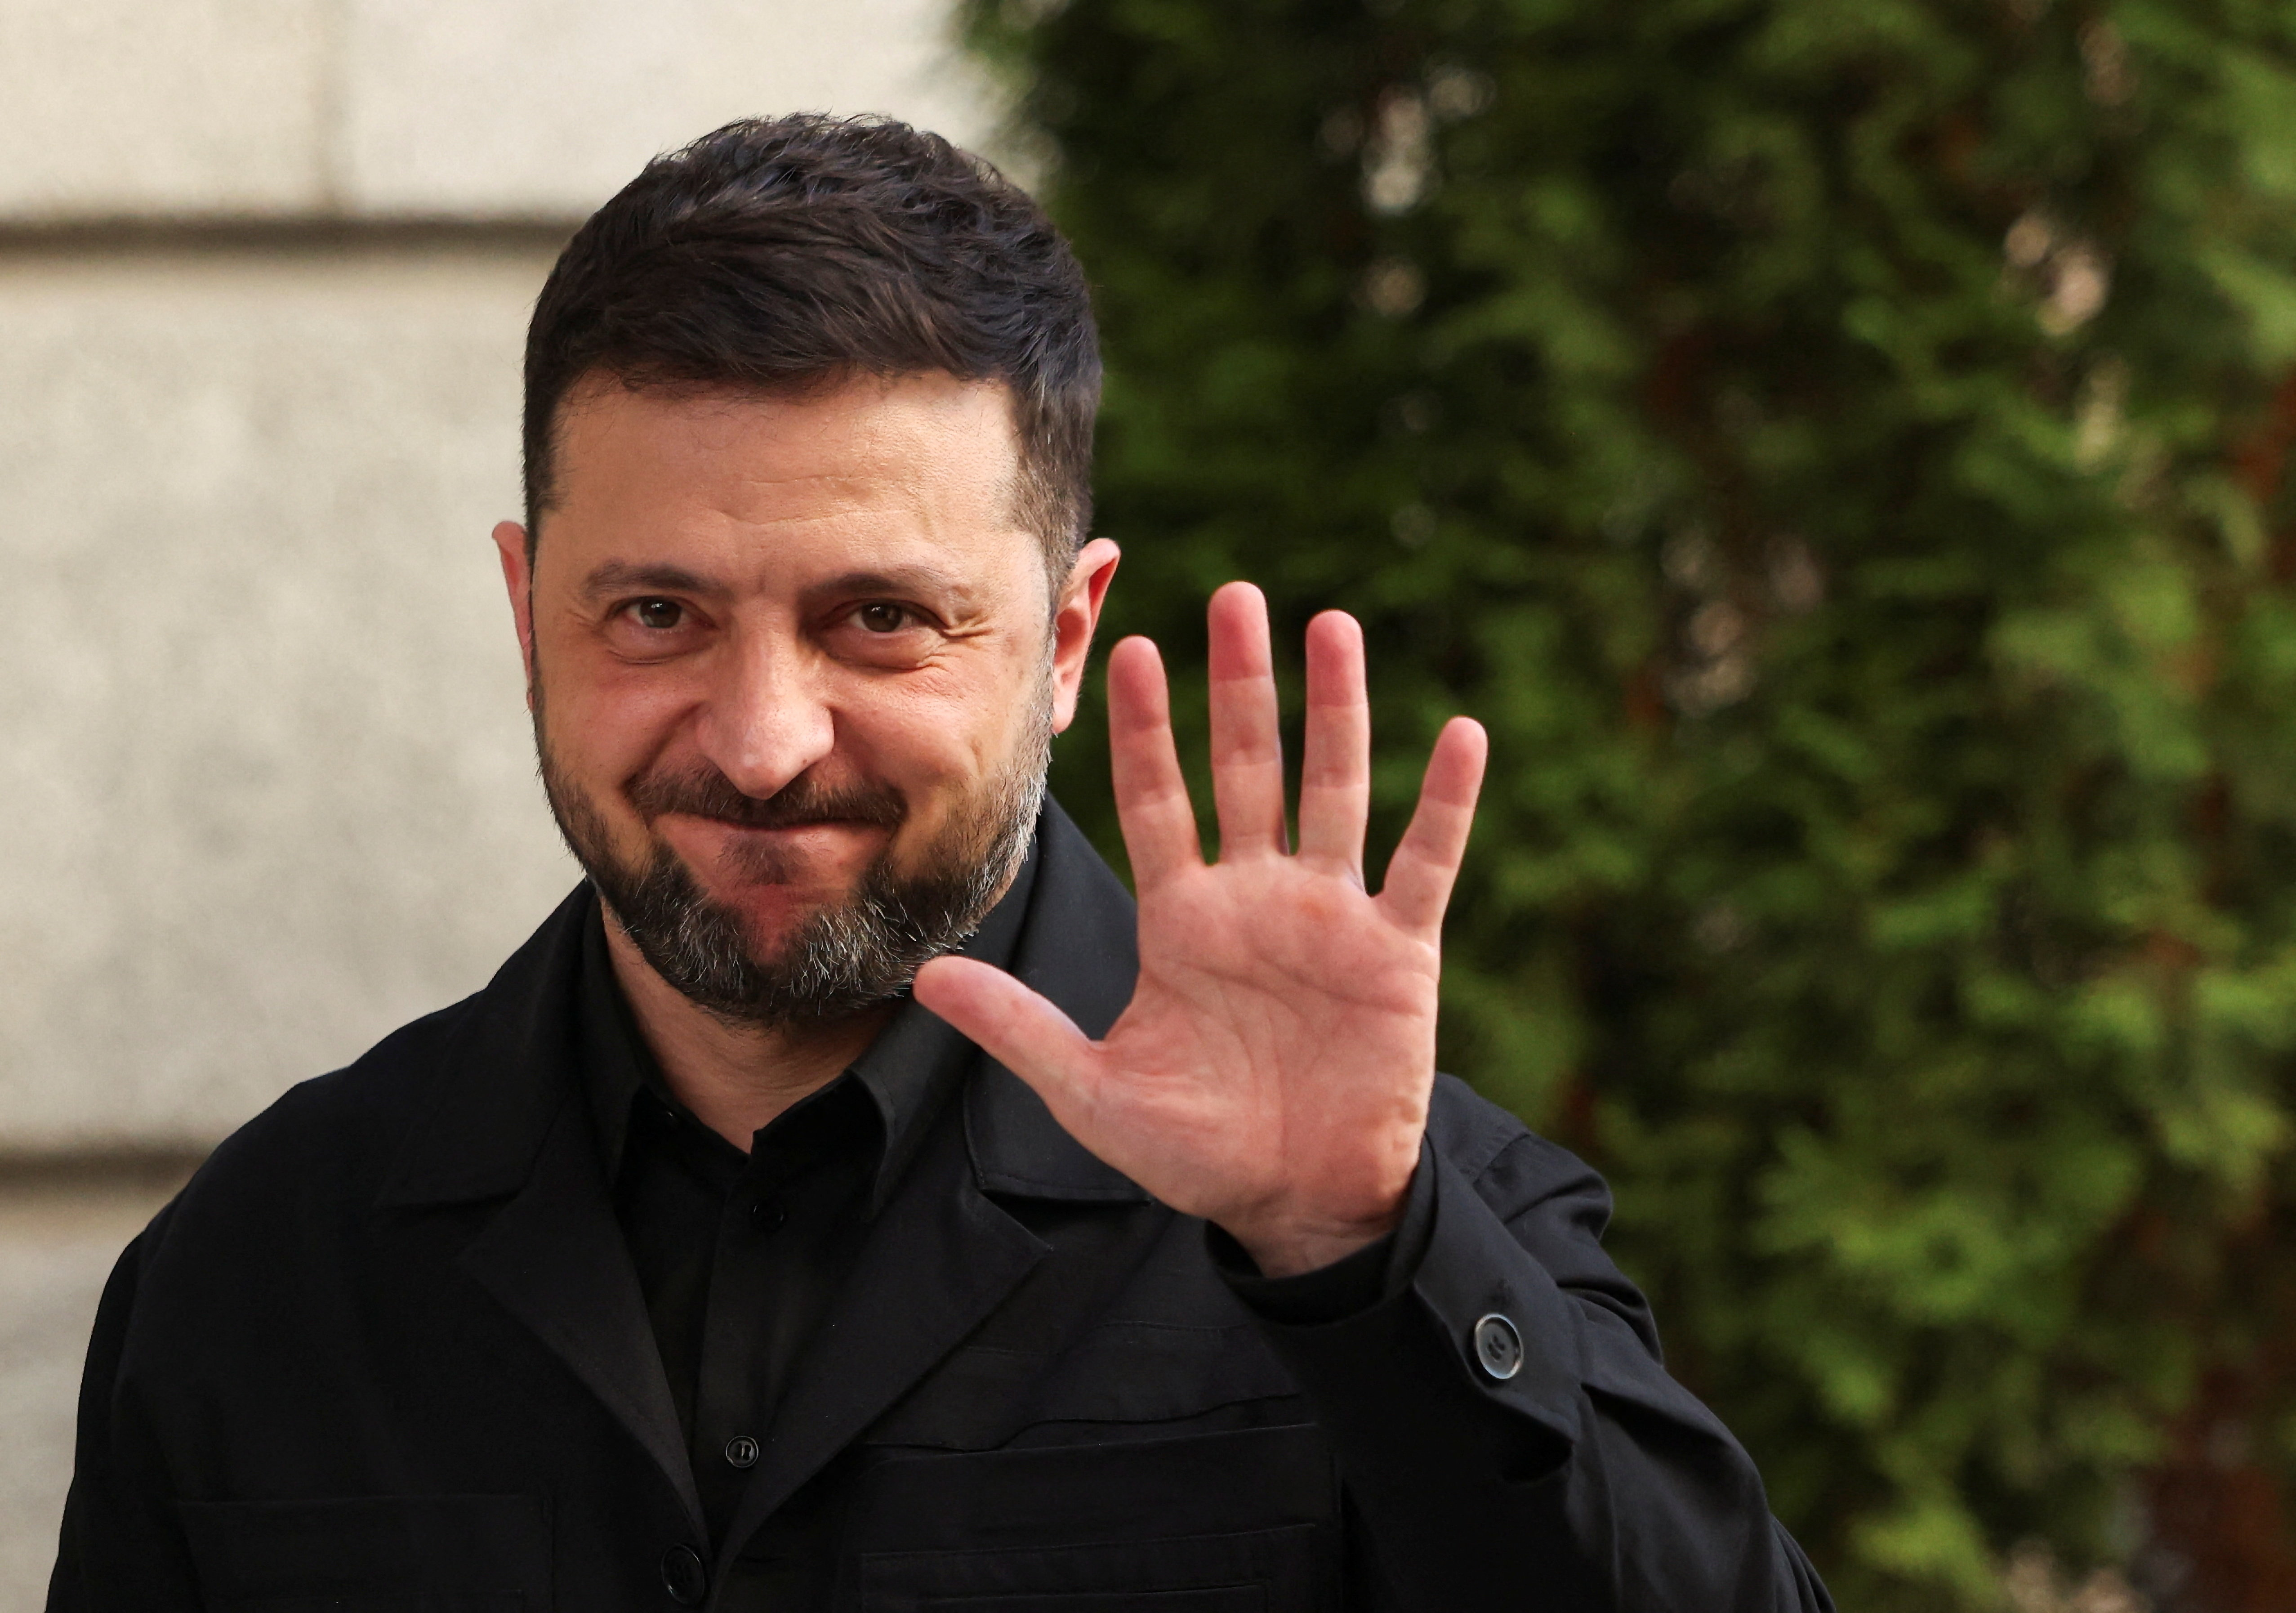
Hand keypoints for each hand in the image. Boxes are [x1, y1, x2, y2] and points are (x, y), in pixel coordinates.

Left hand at [913, 582, 1486, 1276]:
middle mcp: (1257, 898)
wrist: (1298, 1202)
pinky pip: (1426, 861)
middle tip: (1236, 596)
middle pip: (1246, 768)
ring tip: (1332, 625)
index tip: (1127, 649)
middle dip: (1240, 685)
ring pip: (1335, 788)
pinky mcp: (1399, 951)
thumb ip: (1019, 1028)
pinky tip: (1461, 734)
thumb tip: (926, 978)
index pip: (1156, 802)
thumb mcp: (1093, 1093)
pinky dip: (1445, 802)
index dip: (1143, 730)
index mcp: (1183, 920)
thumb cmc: (1199, 1151)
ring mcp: (1331, 917)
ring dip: (1336, 710)